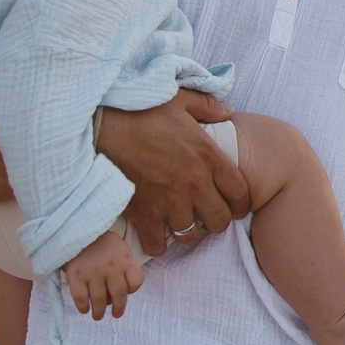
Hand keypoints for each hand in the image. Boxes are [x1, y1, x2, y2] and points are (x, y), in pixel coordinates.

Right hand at [62, 230, 144, 319]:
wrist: (76, 230)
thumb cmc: (100, 243)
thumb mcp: (119, 249)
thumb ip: (124, 267)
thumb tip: (117, 296)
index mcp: (125, 259)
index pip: (136, 281)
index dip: (132, 290)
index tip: (126, 292)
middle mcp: (111, 267)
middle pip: (119, 295)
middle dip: (118, 308)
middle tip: (116, 314)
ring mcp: (93, 271)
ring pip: (100, 300)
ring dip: (99, 312)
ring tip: (97, 316)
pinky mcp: (76, 275)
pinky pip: (81, 298)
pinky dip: (83, 307)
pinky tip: (84, 309)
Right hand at [100, 90, 246, 256]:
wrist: (103, 126)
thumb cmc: (140, 110)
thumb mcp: (179, 100)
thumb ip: (207, 106)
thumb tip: (228, 111)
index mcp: (208, 156)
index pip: (240, 192)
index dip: (241, 204)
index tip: (235, 207)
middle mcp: (194, 183)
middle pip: (219, 220)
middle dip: (216, 222)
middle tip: (206, 217)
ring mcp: (169, 201)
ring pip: (190, 235)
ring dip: (187, 232)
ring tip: (180, 224)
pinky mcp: (144, 213)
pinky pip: (158, 244)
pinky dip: (157, 244)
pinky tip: (155, 235)